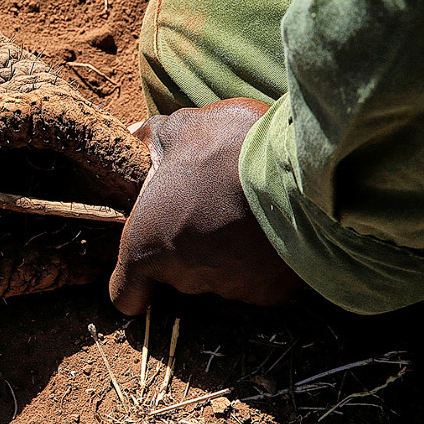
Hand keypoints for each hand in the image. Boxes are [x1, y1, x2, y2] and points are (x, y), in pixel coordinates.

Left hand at [109, 98, 302, 314]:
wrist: (296, 168)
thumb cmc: (225, 147)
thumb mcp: (179, 129)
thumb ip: (152, 139)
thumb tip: (136, 135)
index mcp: (146, 245)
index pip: (126, 294)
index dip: (135, 283)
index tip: (148, 266)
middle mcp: (183, 277)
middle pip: (178, 275)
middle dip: (188, 246)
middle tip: (207, 207)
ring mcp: (228, 289)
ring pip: (219, 276)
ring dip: (226, 253)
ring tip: (243, 213)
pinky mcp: (269, 292)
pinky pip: (258, 281)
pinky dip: (262, 262)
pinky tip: (270, 229)